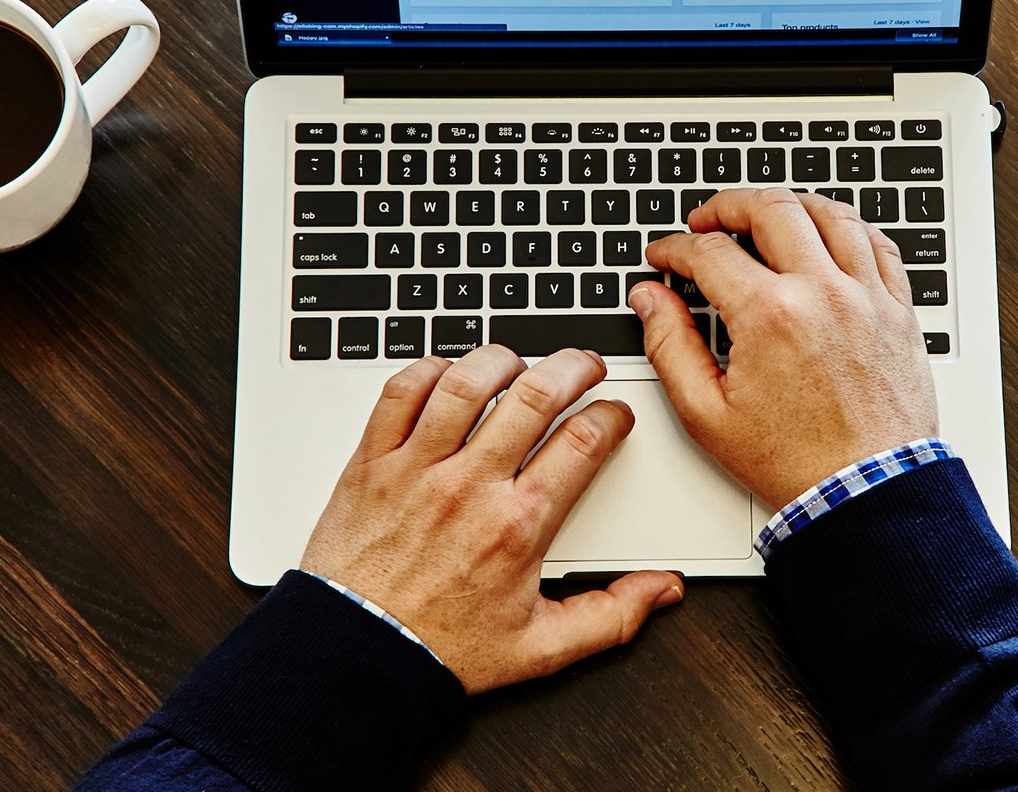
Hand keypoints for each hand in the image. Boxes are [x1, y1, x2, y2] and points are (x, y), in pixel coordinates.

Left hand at [300, 345, 683, 692]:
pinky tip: (449, 376)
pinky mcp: (372, 461)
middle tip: (585, 366)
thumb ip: (610, 617)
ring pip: (468, 382)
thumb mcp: (540, 648)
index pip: (583, 441)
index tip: (614, 415)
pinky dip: (429, 371)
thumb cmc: (440, 649)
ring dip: (503, 361)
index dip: (611, 415)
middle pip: (536, 395)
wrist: (357, 656)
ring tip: (520, 364)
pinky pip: (401, 392)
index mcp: (518, 525)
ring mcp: (417, 468)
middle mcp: (470, 487)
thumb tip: (660, 592)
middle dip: (573, 367)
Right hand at [630, 188, 937, 507]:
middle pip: (770, 209)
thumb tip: (651, 299)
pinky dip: (847, 227)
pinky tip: (828, 234)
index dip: (676, 248)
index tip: (665, 257)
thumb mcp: (707, 414)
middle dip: (728, 206)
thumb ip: (669, 347)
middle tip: (708, 221)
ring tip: (765, 217)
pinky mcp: (898, 310)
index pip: (709, 252)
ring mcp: (866, 297)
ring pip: (829, 214)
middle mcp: (822, 293)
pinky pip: (877, 243)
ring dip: (789, 206)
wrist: (867, 492)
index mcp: (770, 315)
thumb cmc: (795, 462)